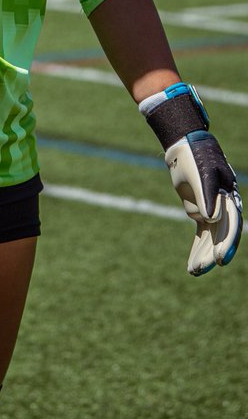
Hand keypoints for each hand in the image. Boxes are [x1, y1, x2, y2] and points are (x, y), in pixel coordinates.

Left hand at [141, 83, 241, 275]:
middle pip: (220, 236)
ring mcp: (213, 211)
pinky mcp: (200, 212)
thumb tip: (210, 219)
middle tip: (199, 269)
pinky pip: (201, 235)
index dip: (227, 243)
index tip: (219, 259)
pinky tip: (192, 264)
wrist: (187, 147)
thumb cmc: (196, 157)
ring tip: (194, 272)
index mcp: (229, 197)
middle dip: (211, 253)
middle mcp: (224, 207)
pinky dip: (197, 248)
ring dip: (203, 255)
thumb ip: (205, 196)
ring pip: (210, 238)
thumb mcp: (201, 174)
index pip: (231, 224)